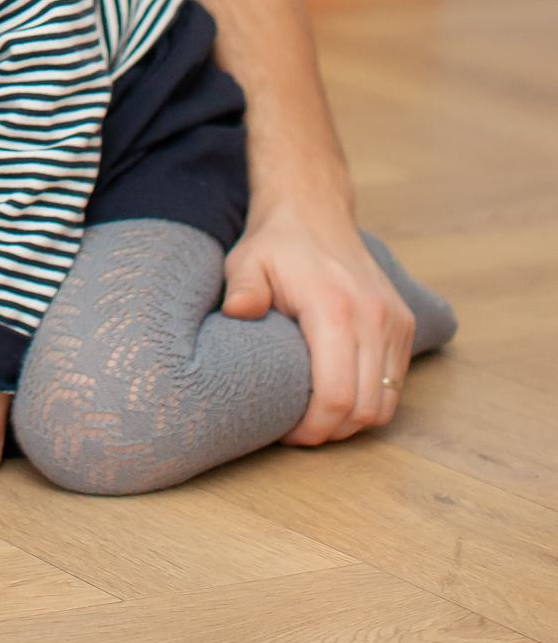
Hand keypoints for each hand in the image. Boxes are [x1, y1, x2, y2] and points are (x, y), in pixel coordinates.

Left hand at [222, 200, 414, 442]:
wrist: (315, 209)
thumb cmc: (276, 243)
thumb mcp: (247, 261)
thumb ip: (243, 289)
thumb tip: (237, 312)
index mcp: (335, 309)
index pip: (336, 396)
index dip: (314, 429)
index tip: (288, 433)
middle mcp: (374, 317)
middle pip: (365, 409)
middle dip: (332, 431)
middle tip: (300, 430)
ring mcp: (394, 320)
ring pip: (386, 403)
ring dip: (354, 420)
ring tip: (319, 414)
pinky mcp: (405, 322)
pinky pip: (396, 382)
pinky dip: (373, 398)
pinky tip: (342, 391)